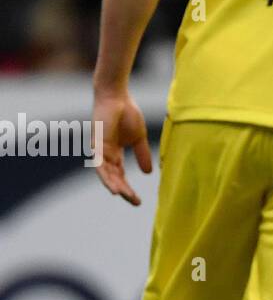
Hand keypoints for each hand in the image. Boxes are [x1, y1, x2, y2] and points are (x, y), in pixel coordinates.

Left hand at [92, 89, 151, 205]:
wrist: (117, 97)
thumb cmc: (127, 113)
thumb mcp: (138, 138)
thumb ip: (141, 155)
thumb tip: (149, 172)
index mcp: (114, 154)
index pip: (120, 176)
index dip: (128, 189)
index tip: (138, 201)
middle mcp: (105, 156)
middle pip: (113, 179)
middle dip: (124, 191)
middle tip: (135, 202)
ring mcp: (99, 151)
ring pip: (106, 175)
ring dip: (115, 186)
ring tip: (125, 196)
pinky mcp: (97, 145)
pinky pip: (99, 165)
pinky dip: (105, 176)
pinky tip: (113, 186)